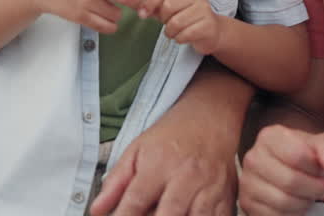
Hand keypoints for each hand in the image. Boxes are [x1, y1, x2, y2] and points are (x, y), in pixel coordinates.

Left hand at [90, 123, 236, 215]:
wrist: (211, 117)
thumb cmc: (171, 136)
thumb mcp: (136, 150)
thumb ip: (116, 182)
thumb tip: (96, 210)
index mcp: (159, 165)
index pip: (137, 200)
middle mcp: (186, 177)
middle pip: (169, 214)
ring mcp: (210, 188)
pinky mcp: (227, 196)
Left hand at [140, 0, 224, 54]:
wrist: (211, 30)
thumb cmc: (187, 16)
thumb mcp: (170, 7)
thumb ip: (154, 6)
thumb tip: (140, 9)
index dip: (150, 2)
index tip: (144, 13)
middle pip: (168, 6)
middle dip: (163, 19)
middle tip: (168, 23)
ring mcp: (204, 9)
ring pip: (175, 22)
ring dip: (170, 31)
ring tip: (174, 32)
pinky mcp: (208, 25)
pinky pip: (184, 34)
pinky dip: (179, 38)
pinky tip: (183, 36)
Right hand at [238, 125, 323, 215]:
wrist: (290, 167)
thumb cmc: (307, 156)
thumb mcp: (322, 145)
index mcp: (270, 136)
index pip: (297, 155)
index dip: (317, 168)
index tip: (323, 170)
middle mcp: (253, 156)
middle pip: (291, 181)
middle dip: (314, 189)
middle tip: (321, 187)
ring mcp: (247, 181)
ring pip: (283, 201)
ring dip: (304, 203)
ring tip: (308, 195)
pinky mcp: (246, 202)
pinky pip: (274, 215)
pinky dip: (292, 214)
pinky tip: (296, 203)